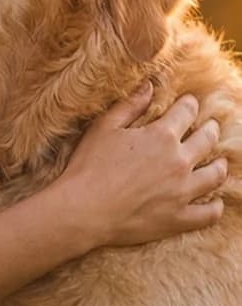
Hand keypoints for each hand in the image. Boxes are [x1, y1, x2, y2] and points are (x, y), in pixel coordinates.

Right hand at [59, 84, 225, 248]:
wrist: (84, 210)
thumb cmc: (89, 166)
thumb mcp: (104, 127)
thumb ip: (129, 105)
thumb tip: (148, 86)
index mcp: (161, 136)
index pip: (186, 111)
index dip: (189, 103)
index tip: (190, 102)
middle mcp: (179, 161)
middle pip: (207, 140)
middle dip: (210, 129)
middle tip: (211, 126)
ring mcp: (182, 192)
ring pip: (215, 175)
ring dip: (220, 165)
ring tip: (220, 162)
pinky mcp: (179, 218)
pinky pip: (210, 213)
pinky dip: (215, 206)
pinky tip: (215, 201)